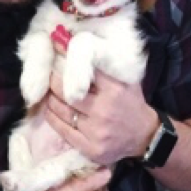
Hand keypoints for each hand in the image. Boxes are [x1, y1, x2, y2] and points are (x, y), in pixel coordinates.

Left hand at [46, 33, 157, 165]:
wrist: (144, 136)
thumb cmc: (130, 102)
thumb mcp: (124, 79)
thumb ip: (104, 64)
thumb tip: (75, 42)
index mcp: (114, 89)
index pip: (84, 68)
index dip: (66, 55)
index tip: (55, 43)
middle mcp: (104, 110)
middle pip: (65, 90)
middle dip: (53, 78)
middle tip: (48, 71)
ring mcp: (96, 131)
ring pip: (61, 110)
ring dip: (50, 97)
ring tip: (47, 89)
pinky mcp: (90, 148)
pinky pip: (62, 129)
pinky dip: (52, 116)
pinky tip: (49, 107)